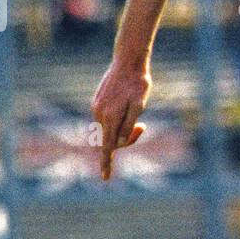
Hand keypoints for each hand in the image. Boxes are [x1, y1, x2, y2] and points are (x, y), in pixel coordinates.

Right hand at [91, 58, 151, 179]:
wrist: (128, 61)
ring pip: (108, 129)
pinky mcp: (97, 102)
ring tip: (137, 117)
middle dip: (126, 140)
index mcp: (110, 116)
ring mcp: (96, 107)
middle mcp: (99, 113)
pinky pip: (105, 120)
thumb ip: (128, 124)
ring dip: (122, 129)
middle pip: (110, 139)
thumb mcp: (139, 105)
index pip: (107, 146)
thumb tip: (120, 141)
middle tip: (142, 127)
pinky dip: (116, 121)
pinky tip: (126, 106)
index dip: (107, 163)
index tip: (105, 178)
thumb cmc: (138, 83)